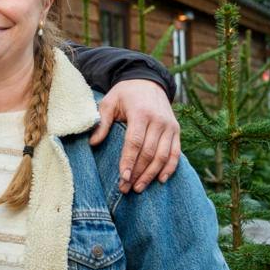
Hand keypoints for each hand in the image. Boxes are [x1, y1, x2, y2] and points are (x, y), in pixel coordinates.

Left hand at [90, 79, 180, 193]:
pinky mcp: (176, 130)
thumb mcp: (109, 102)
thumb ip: (102, 122)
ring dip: (151, 174)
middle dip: (137, 172)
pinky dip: (170, 168)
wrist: (148, 81)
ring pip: (163, 156)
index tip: (122, 177)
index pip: (135, 142)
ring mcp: (170, 126)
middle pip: (149, 152)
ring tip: (138, 187)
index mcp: (140, 113)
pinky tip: (160, 180)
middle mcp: (158, 120)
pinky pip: (176, 153)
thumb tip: (93, 143)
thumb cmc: (124, 94)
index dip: (129, 161)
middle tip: (126, 188)